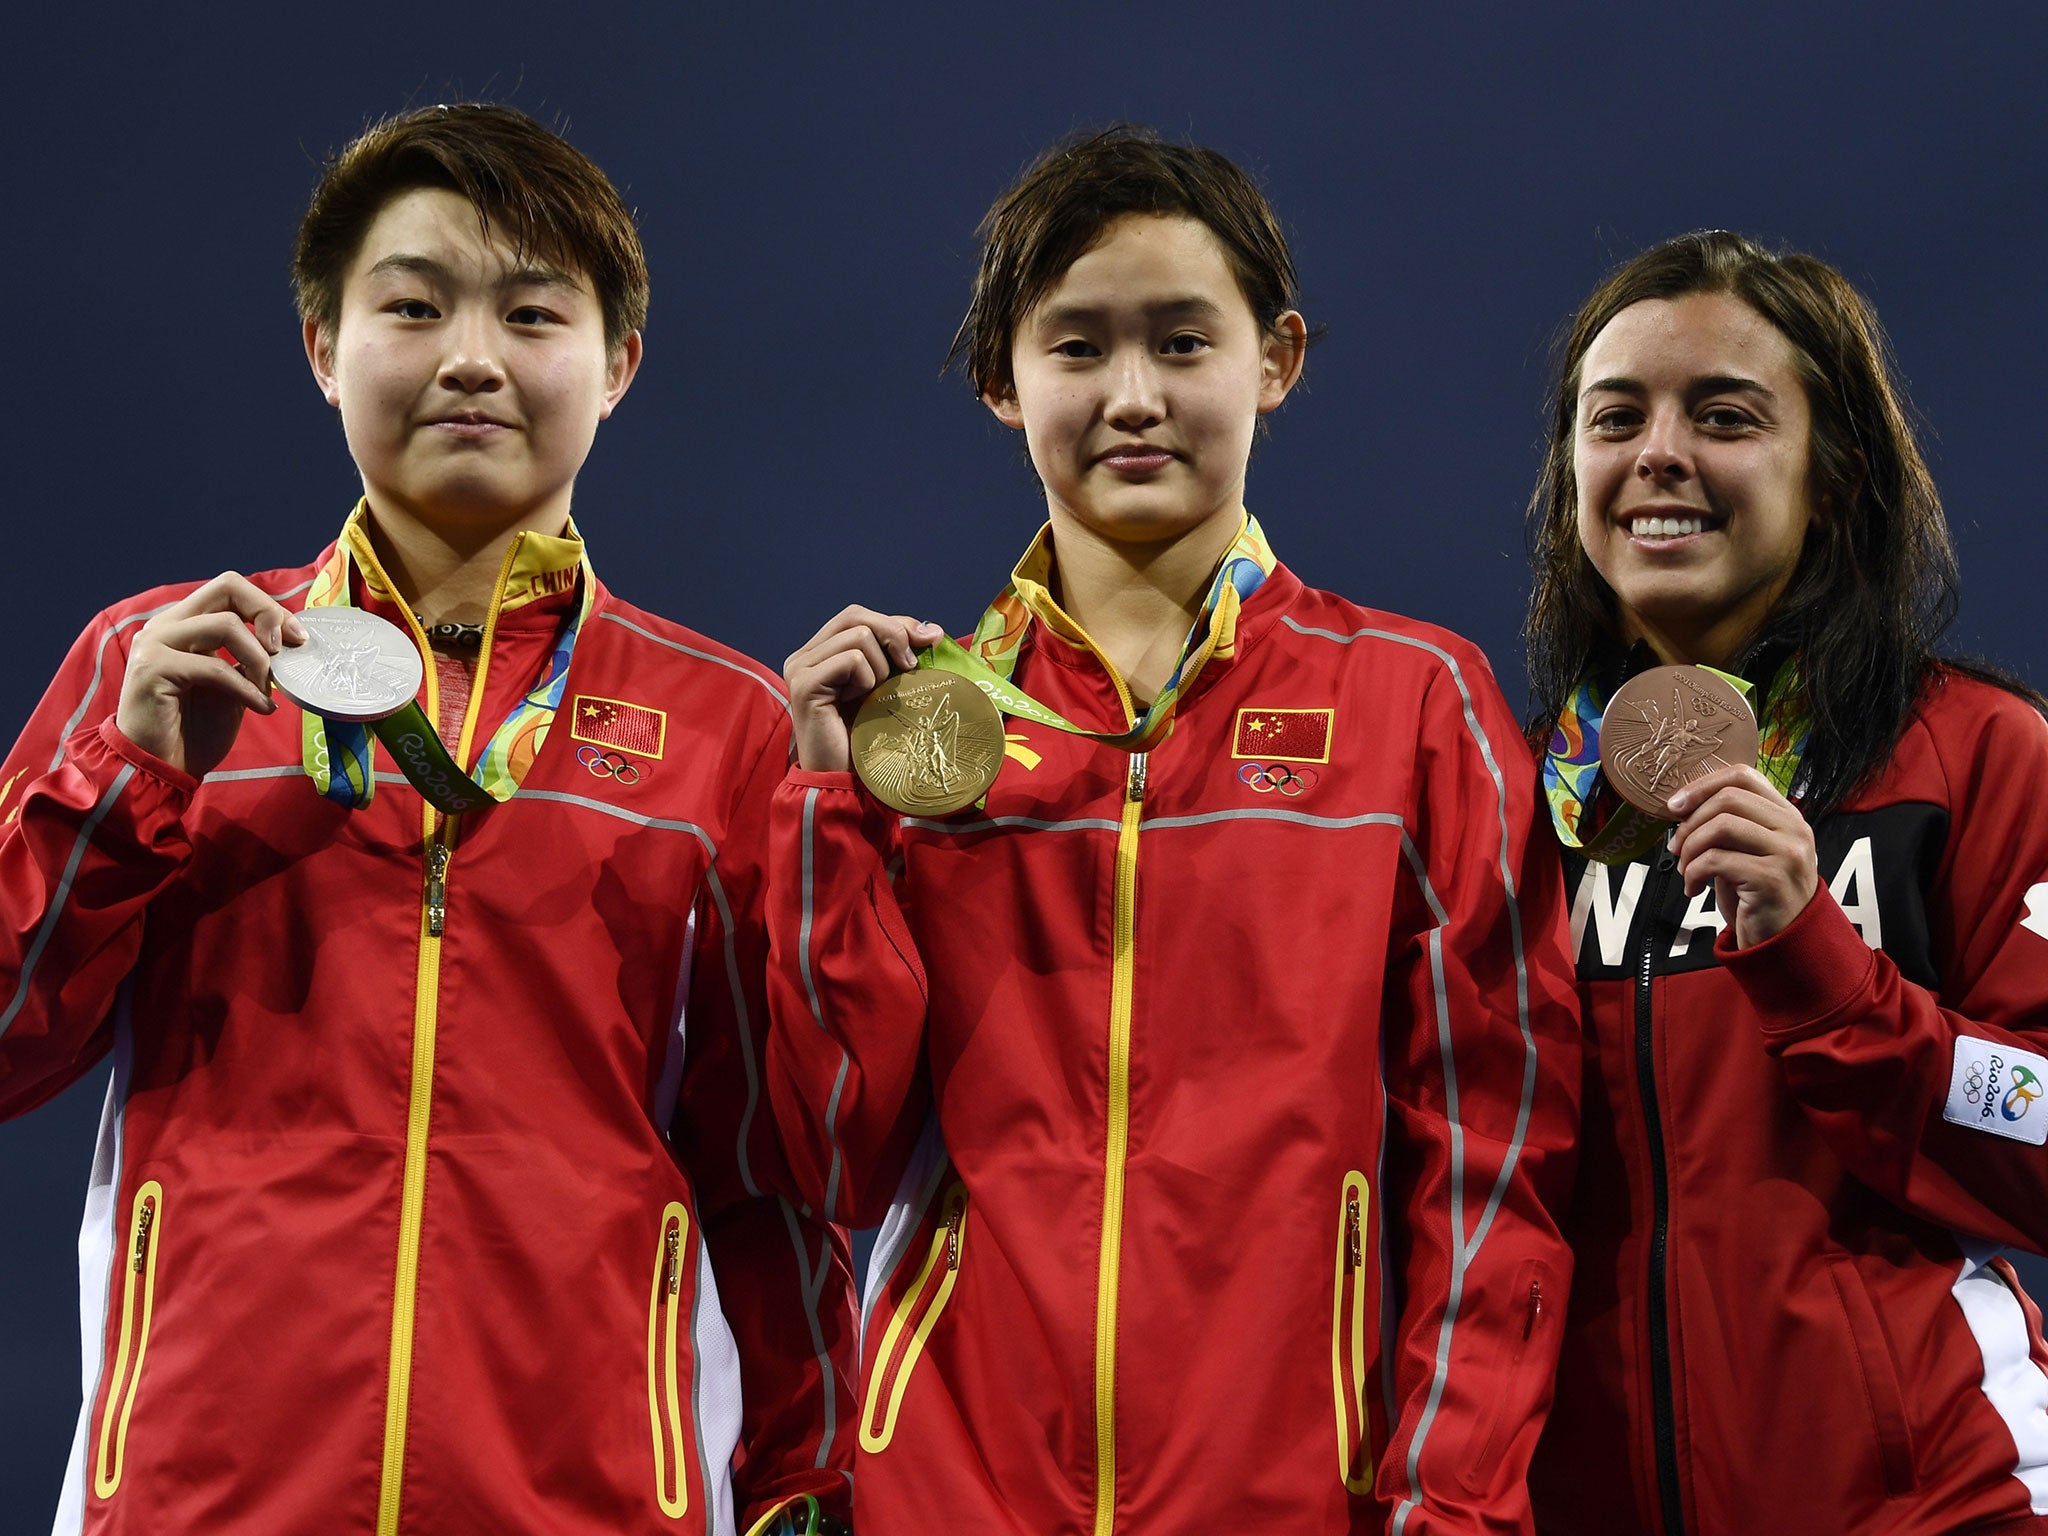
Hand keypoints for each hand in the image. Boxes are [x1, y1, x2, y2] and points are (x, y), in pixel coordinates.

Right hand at [115, 573, 307, 777]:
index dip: (269, 608)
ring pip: (227, 625)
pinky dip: (246, 689)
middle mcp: (166, 624)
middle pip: (227, 586)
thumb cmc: (195, 730)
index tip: (297, 638)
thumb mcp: (234, 686)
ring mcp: (155, 642)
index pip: (231, 589)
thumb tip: (287, 638)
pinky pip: (216, 667)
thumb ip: (250, 658)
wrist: (161, 768)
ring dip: (260, 660)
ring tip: (267, 690)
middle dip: (268, 614)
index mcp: (185, 623)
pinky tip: (261, 708)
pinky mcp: (152, 668)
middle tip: (287, 650)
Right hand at [782, 607, 944, 771]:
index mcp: (820, 652)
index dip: (896, 623)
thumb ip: (899, 655)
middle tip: (911, 666)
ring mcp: (800, 668)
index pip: (859, 616)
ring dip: (880, 667)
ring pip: (858, 635)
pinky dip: (867, 679)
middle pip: (856, 615)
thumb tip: (932, 629)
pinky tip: (860, 703)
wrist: (845, 780)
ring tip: (874, 696)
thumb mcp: (887, 686)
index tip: (930, 641)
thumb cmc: (866, 737)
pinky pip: (852, 660)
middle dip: (894, 634)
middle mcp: (804, 656)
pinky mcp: (804, 685)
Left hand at [1667, 764, 1817, 948]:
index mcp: (1787, 815)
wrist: (1785, 942)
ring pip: (1721, 825)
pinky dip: (1693, 872)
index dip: (1702, 785)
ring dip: (1690, 847)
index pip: (1744, 776)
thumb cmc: (1758, 896)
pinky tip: (1693, 888)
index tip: (1675, 806)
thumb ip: (1727, 825)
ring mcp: (1787, 852)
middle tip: (1675, 846)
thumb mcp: (1747, 851)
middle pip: (1728, 798)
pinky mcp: (1771, 878)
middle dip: (1690, 821)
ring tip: (1685, 869)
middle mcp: (1794, 828)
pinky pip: (1715, 860)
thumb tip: (1681, 807)